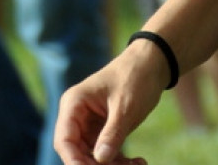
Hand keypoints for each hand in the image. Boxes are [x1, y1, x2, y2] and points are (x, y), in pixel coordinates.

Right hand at [54, 43, 168, 163]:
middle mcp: (77, 114)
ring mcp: (89, 124)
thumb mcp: (126, 107)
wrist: (153, 63)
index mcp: (74, 103)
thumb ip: (112, 133)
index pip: (64, 140)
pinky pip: (105, 153)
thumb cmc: (136, 77)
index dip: (74, 161)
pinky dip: (119, 161)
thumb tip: (100, 160)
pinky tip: (138, 162)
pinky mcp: (102, 130)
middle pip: (76, 152)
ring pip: (92, 157)